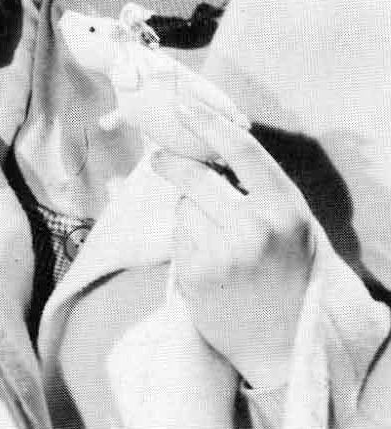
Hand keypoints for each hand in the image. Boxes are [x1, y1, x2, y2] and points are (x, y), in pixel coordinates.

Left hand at [153, 99, 315, 388]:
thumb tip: (209, 142)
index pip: (241, 150)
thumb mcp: (291, 220)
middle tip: (158, 157)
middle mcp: (253, 227)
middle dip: (173, 163)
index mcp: (283, 207)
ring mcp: (221, 253)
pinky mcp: (195, 276)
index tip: (184, 106)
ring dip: (189, 212)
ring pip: (183, 207)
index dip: (209, 122)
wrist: (288, 343)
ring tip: (215, 238)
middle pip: (196, 175)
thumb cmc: (289, 270)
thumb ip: (258, 186)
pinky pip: (177, 237)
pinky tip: (208, 261)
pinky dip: (185, 241)